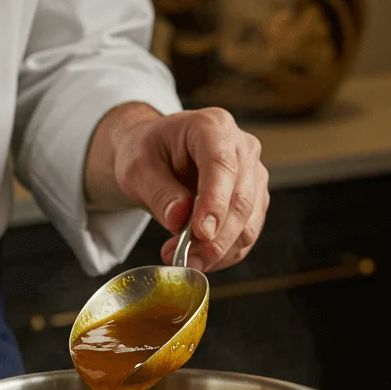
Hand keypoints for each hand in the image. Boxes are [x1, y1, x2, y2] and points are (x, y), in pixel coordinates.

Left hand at [87, 104, 268, 273]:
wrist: (156, 155)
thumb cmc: (147, 155)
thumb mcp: (138, 169)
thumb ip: (159, 193)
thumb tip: (179, 219)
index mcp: (212, 127)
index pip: (222, 166)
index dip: (215, 203)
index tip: (202, 234)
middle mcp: (241, 147)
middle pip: (241, 199)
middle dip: (216, 238)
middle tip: (186, 260)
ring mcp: (252, 174)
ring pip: (249, 222)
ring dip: (220, 251)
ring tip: (186, 262)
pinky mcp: (253, 200)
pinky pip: (246, 234)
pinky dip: (225, 254)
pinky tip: (200, 259)